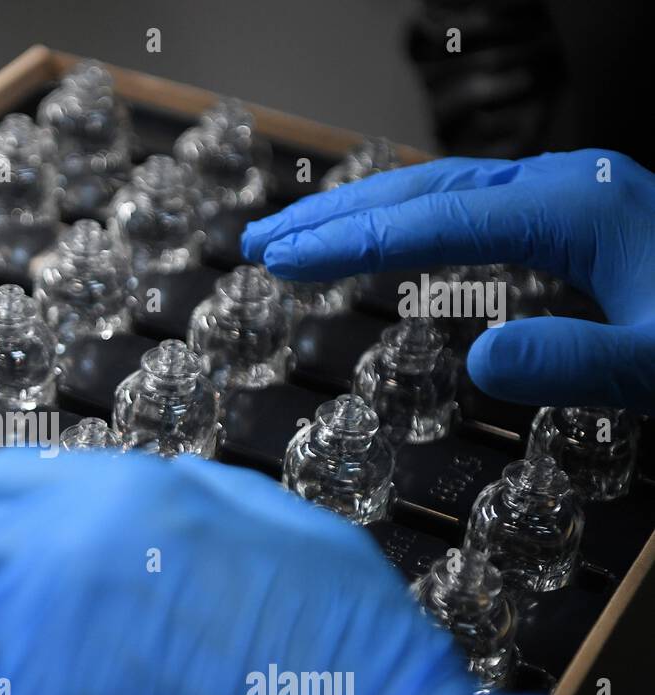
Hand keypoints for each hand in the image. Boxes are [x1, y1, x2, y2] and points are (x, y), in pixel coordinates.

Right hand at [242, 150, 654, 412]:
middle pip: (425, 188)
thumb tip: (484, 359)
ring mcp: (572, 194)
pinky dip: (412, 219)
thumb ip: (580, 361)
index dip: (351, 243)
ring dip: (366, 213)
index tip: (280, 260)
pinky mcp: (577, 214)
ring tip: (299, 238)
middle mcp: (567, 186)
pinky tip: (392, 241)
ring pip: (444, 190)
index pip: (435, 221)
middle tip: (260, 241)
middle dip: (336, 216)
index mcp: (576, 210)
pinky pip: (472, 205)